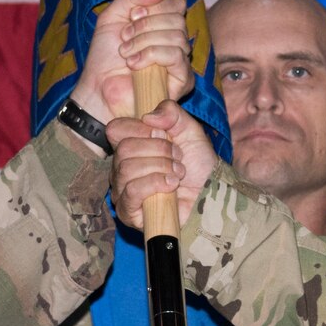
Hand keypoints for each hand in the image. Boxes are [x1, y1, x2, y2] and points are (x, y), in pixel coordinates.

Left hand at [71, 0, 190, 121]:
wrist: (98, 89)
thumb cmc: (104, 58)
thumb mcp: (112, 17)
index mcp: (162, 25)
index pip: (176, 3)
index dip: (155, 5)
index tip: (132, 15)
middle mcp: (175, 41)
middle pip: (177, 17)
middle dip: (146, 25)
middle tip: (124, 37)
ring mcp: (181, 61)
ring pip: (177, 35)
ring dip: (144, 41)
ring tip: (125, 54)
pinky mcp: (182, 80)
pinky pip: (177, 56)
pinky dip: (152, 55)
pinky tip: (134, 65)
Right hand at [107, 102, 217, 228]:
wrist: (210, 195)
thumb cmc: (198, 166)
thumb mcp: (189, 130)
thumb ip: (171, 113)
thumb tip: (148, 117)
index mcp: (130, 146)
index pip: (115, 129)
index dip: (140, 128)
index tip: (164, 133)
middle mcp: (120, 167)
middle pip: (124, 148)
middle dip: (158, 150)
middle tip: (178, 157)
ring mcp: (122, 191)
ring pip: (127, 168)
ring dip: (160, 167)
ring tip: (178, 173)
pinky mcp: (127, 212)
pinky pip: (131, 191)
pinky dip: (155, 183)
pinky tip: (171, 185)